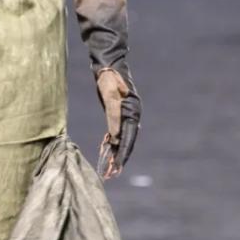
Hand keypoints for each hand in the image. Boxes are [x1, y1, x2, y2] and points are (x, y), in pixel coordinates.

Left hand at [95, 65, 140, 179]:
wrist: (108, 65)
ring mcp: (126, 115)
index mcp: (133, 113)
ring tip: (109, 169)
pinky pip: (117, 132)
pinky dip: (112, 143)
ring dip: (116, 153)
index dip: (122, 154)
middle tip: (112, 174)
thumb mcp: (110, 96)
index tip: (117, 168)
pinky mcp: (118, 113)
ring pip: (122, 139)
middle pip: (127, 142)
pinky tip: (107, 152)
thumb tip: (115, 137)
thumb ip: (113, 116)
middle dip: (120, 158)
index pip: (129, 139)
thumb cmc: (109, 79)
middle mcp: (132, 116)